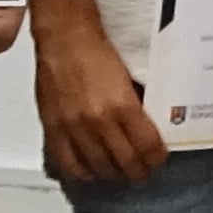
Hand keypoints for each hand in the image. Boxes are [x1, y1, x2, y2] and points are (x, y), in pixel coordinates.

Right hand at [37, 21, 168, 185]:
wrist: (65, 38)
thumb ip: (136, 106)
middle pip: (125, 163)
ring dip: (114, 174)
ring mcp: (73, 128)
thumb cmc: (98, 52)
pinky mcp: (53, 129)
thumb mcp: (129, 77)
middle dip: (139, 172)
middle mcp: (98, 121)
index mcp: (122, 105)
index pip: (147, 146)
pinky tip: (92, 170)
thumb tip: (149, 127)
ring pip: (99, 167)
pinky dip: (83, 173)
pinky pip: (68, 164)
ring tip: (121, 172)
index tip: (160, 160)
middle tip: (144, 171)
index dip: (157, 159)